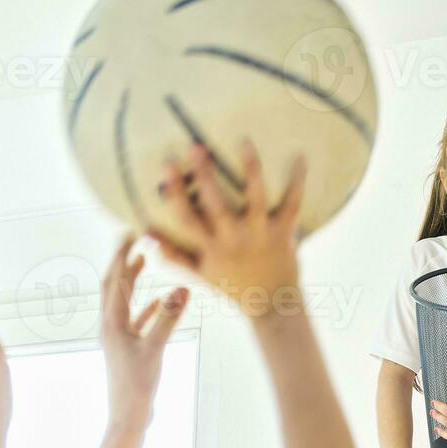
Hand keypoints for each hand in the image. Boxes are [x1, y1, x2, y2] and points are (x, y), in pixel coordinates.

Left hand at [100, 235, 189, 429]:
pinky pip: (134, 319)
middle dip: (122, 261)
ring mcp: (117, 337)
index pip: (115, 279)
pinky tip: (158, 301)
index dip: (123, 254)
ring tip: (144, 261)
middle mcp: (110, 326)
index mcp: (112, 322)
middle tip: (134, 240)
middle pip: (112, 285)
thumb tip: (183, 288)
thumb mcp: (155, 348)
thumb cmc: (137, 385)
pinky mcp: (126, 348)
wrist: (128, 416)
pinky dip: (144, 305)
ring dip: (131, 280)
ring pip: (122, 300)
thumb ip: (168, 317)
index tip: (131, 232)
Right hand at [147, 140, 304, 315]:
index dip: (176, 193)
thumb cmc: (233, 286)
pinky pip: (292, 204)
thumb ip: (173, 254)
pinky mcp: (283, 233)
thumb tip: (145, 234)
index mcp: (211, 248)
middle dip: (205, 175)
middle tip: (197, 146)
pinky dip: (297, 182)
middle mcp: (233, 239)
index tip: (167, 165)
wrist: (272, 304)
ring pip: (255, 199)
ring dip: (251, 170)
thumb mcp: (200, 273)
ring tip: (245, 143)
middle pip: (216, 204)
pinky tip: (301, 157)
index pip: (187, 218)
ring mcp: (260, 235)